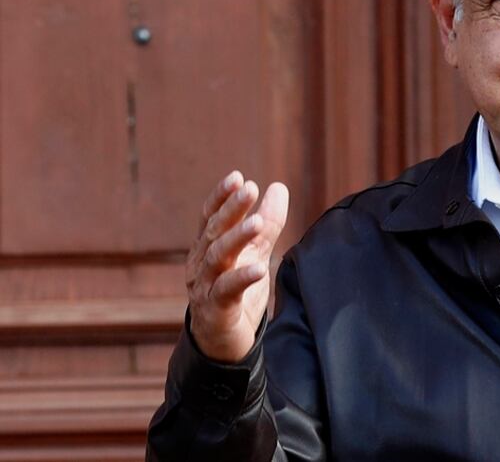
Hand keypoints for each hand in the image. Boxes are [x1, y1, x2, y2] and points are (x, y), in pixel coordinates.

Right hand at [186, 171, 289, 362]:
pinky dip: (242, 278)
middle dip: (231, 209)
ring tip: (257, 223)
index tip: (238, 177)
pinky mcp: (215, 311)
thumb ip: (267, 223)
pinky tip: (259, 268)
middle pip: (214, 232)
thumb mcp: (255, 253)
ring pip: (217, 258)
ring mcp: (204, 287)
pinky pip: (226, 291)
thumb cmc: (236, 292)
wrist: (223, 343)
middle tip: (249, 189)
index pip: (210, 217)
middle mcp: (201, 264)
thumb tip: (278, 186)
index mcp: (207, 248)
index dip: (221, 197)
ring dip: (237, 238)